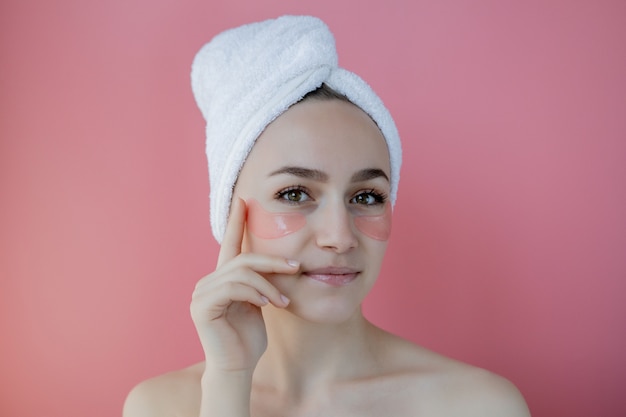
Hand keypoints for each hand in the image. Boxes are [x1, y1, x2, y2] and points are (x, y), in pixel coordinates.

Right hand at [190, 198, 298, 371]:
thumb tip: (280, 261)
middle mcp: (208, 281)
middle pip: (243, 258)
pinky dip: (255, 293)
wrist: (238, 366)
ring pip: (241, 272)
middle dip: (272, 262)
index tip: (243, 200)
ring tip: (282, 301)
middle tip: (296, 267)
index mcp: (223, 278)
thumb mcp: (261, 302)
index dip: (236, 221)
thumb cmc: (250, 337)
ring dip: (268, 284)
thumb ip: (261, 281)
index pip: (229, 244)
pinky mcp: (201, 305)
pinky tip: (266, 305)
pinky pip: (233, 287)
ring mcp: (201, 292)